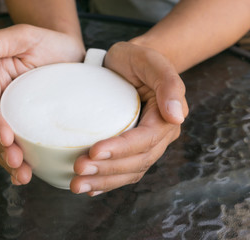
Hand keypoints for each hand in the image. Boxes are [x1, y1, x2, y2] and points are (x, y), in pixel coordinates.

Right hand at [0, 24, 84, 184]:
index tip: (6, 137)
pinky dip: (20, 162)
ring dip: (8, 161)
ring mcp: (13, 115)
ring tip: (22, 175)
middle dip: (0, 149)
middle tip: (16, 163)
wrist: (70, 52)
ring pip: (1, 143)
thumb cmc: (47, 41)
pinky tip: (26, 174)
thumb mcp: (22, 34)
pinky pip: (19, 145)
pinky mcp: (28, 125)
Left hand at [70, 41, 187, 195]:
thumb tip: (177, 116)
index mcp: (166, 119)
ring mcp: (144, 146)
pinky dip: (106, 182)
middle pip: (136, 162)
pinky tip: (90, 188)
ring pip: (128, 171)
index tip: (94, 151)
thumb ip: (168, 84)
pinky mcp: (129, 149)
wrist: (126, 64)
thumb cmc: (137, 60)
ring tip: (77, 185)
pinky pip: (121, 171)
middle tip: (79, 170)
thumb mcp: (151, 61)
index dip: (121, 149)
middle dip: (107, 169)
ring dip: (103, 181)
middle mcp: (158, 137)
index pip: (145, 140)